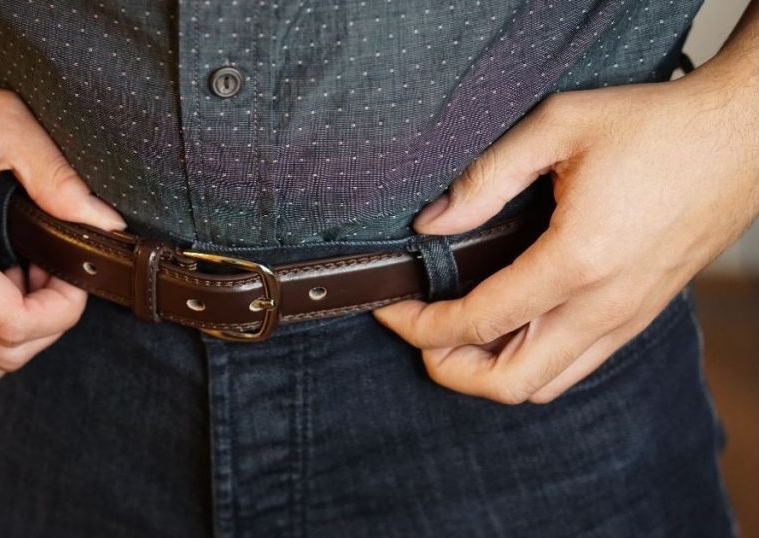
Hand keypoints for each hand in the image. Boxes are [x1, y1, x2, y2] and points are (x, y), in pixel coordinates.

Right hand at [0, 66, 124, 388]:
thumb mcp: (6, 125)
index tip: (72, 273)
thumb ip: (59, 179)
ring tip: (30, 279)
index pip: (9, 325)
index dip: (60, 312)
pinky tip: (1, 280)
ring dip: (16, 335)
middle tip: (56, 271)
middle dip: (46, 323)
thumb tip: (106, 224)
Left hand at [373, 69, 758, 403]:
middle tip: (418, 331)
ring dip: (489, 372)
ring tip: (455, 332)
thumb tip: (433, 223)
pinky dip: (530, 362)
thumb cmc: (659, 126)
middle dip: (448, 368)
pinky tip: (508, 325)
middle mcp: (604, 306)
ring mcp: (627, 319)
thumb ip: (487, 177)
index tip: (390, 310)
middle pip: (509, 383)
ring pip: (544, 385)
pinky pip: (575, 366)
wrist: (744, 136)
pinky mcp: (641, 316)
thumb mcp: (559, 126)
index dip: (420, 326)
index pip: (477, 324)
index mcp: (578, 261)